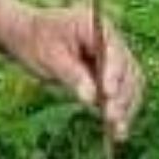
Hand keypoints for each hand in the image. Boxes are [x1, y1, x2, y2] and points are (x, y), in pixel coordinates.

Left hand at [5, 7, 142, 140]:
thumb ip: (71, 74)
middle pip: (127, 71)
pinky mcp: (112, 75)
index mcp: (97, 27)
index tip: (108, 93)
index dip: (114, 73)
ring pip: (130, 85)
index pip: (113, 51)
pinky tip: (118, 131)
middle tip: (113, 118)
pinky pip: (123, 94)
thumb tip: (91, 98)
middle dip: (122, 96)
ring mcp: (115, 58)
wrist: (27, 38)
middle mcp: (112, 41)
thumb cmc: (35, 41)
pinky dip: (121, 111)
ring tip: (119, 131)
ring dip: (127, 108)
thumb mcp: (48, 56)